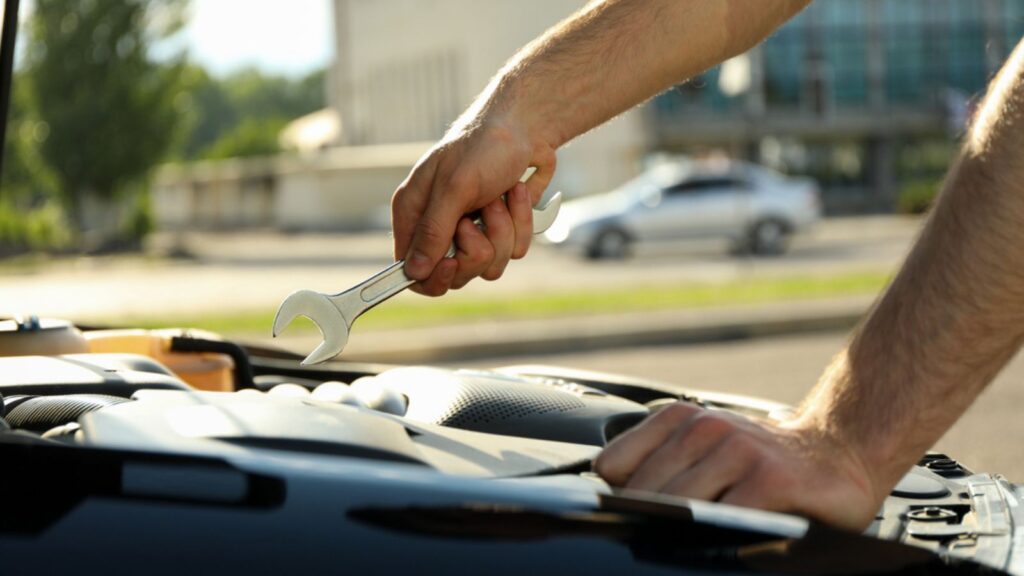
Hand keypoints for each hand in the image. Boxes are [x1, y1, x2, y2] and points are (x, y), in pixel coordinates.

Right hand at [391, 118, 556, 295]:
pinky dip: (520, 222)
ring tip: (497, 198)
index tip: (452, 264)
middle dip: (475, 249)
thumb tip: (413, 272)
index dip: (432, 277)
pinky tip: (515, 194)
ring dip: (501, 231)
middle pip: (454, 275)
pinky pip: (514, 251)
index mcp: (414, 214)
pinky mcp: (502, 231)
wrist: (526, 129)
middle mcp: (441, 228)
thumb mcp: (454, 187)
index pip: (410, 269)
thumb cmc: (482, 147)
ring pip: (489, 266)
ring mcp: (474, 233)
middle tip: (475, 220)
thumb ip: (433, 231)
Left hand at [593, 402, 880, 530]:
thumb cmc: (763, 459)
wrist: (839, 449)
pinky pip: (726, 517)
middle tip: (649, 538)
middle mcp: (706, 428)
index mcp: (680, 420)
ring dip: (676, 529)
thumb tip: (610, 502)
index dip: (613, 498)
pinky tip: (722, 541)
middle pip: (643, 491)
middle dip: (643, 520)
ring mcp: (738, 451)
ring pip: (679, 503)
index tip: (618, 519)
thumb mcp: (706, 447)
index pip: (614, 464)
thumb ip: (665, 466)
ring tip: (683, 540)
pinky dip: (717, 536)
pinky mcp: (770, 479)